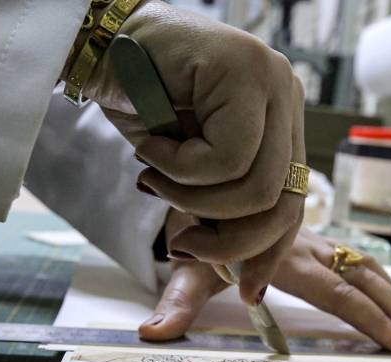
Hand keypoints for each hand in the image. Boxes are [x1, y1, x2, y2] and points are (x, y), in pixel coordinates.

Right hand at [85, 0, 305, 304]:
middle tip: (181, 242)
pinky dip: (178, 167)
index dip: (270, 252)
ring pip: (256, 188)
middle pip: (283, 204)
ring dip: (191, 199)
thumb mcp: (187, 169)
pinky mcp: (247, 70)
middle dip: (229, 243)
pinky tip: (151, 144)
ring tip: (152, 174)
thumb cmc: (139, 102)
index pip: (293, 203)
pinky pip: (226, 158)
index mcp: (278, 124)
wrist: (98, 41)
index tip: (249, 291)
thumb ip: (220, 207)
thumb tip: (244, 273)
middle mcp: (285, 100)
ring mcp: (271, 82)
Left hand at [141, 221, 390, 353]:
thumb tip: (152, 334)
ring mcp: (313, 240)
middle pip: (364, 280)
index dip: (369, 319)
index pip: (336, 292)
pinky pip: (356, 258)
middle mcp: (306, 245)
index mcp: (283, 255)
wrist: (198, 181)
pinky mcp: (313, 239)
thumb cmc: (194, 226)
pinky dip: (381, 281)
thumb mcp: (186, 263)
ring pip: (367, 266)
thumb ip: (177, 300)